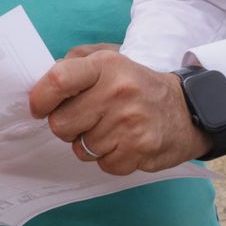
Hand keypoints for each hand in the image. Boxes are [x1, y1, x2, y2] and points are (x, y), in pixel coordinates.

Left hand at [27, 50, 210, 174]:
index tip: (38, 108)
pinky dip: (109, 158)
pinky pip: (102, 164)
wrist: (186, 109)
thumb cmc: (136, 85)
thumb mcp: (108, 60)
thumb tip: (40, 86)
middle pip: (61, 124)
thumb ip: (72, 65)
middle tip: (85, 119)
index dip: (40, 98)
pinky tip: (124, 142)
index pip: (58, 80)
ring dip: (90, 143)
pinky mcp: (139, 150)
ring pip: (80, 148)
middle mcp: (117, 92)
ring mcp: (129, 123)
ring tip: (111, 128)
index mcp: (105, 65)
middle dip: (67, 126)